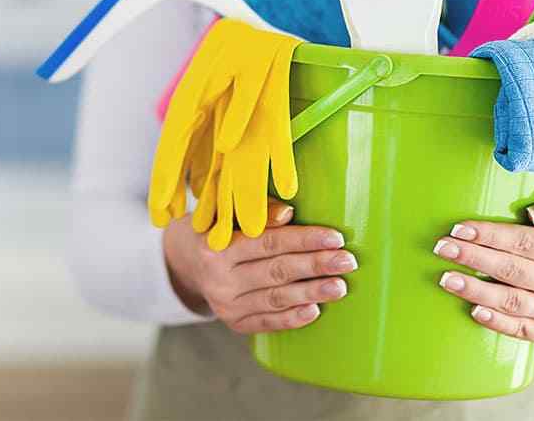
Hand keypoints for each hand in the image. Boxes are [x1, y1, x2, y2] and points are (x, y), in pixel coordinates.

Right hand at [163, 197, 357, 333]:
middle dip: (316, 266)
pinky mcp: (234, 323)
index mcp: (216, 244)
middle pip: (276, 271)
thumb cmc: (218, 224)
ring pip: (276, 298)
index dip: (304, 239)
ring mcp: (225, 304)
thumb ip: (258, 209)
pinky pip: (267, 322)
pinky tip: (315, 310)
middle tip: (348, 261)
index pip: (268, 242)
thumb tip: (289, 213)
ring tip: (340, 286)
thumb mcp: (227, 209)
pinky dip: (292, 318)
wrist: (185, 258)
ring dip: (312, 293)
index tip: (335, 237)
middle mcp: (218, 278)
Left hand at [433, 196, 533, 342]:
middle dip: (473, 258)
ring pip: (512, 302)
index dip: (490, 235)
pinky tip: (473, 310)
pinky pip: (522, 330)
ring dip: (475, 291)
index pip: (524, 241)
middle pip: (512, 270)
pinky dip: (497, 323)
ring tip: (445, 279)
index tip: (459, 228)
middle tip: (441, 247)